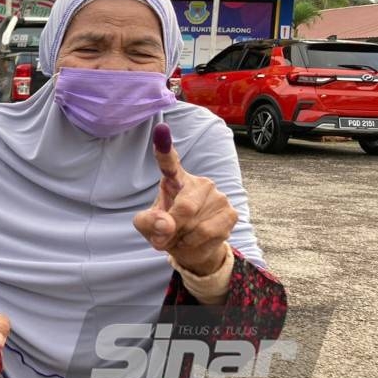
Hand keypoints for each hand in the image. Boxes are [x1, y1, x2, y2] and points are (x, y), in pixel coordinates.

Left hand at [133, 124, 236, 276]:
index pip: (168, 162)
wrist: (192, 249)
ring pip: (194, 224)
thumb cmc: (166, 229)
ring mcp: (217, 196)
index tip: (161, 129)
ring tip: (182, 235)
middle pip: (183, 208)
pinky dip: (195, 242)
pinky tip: (194, 240)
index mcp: (174, 178)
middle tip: (166, 235)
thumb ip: (148, 223)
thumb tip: (166, 224)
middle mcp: (199, 182)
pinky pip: (208, 232)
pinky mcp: (230, 213)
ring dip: (182, 238)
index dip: (163, 147)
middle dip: (171, 229)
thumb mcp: (146, 226)